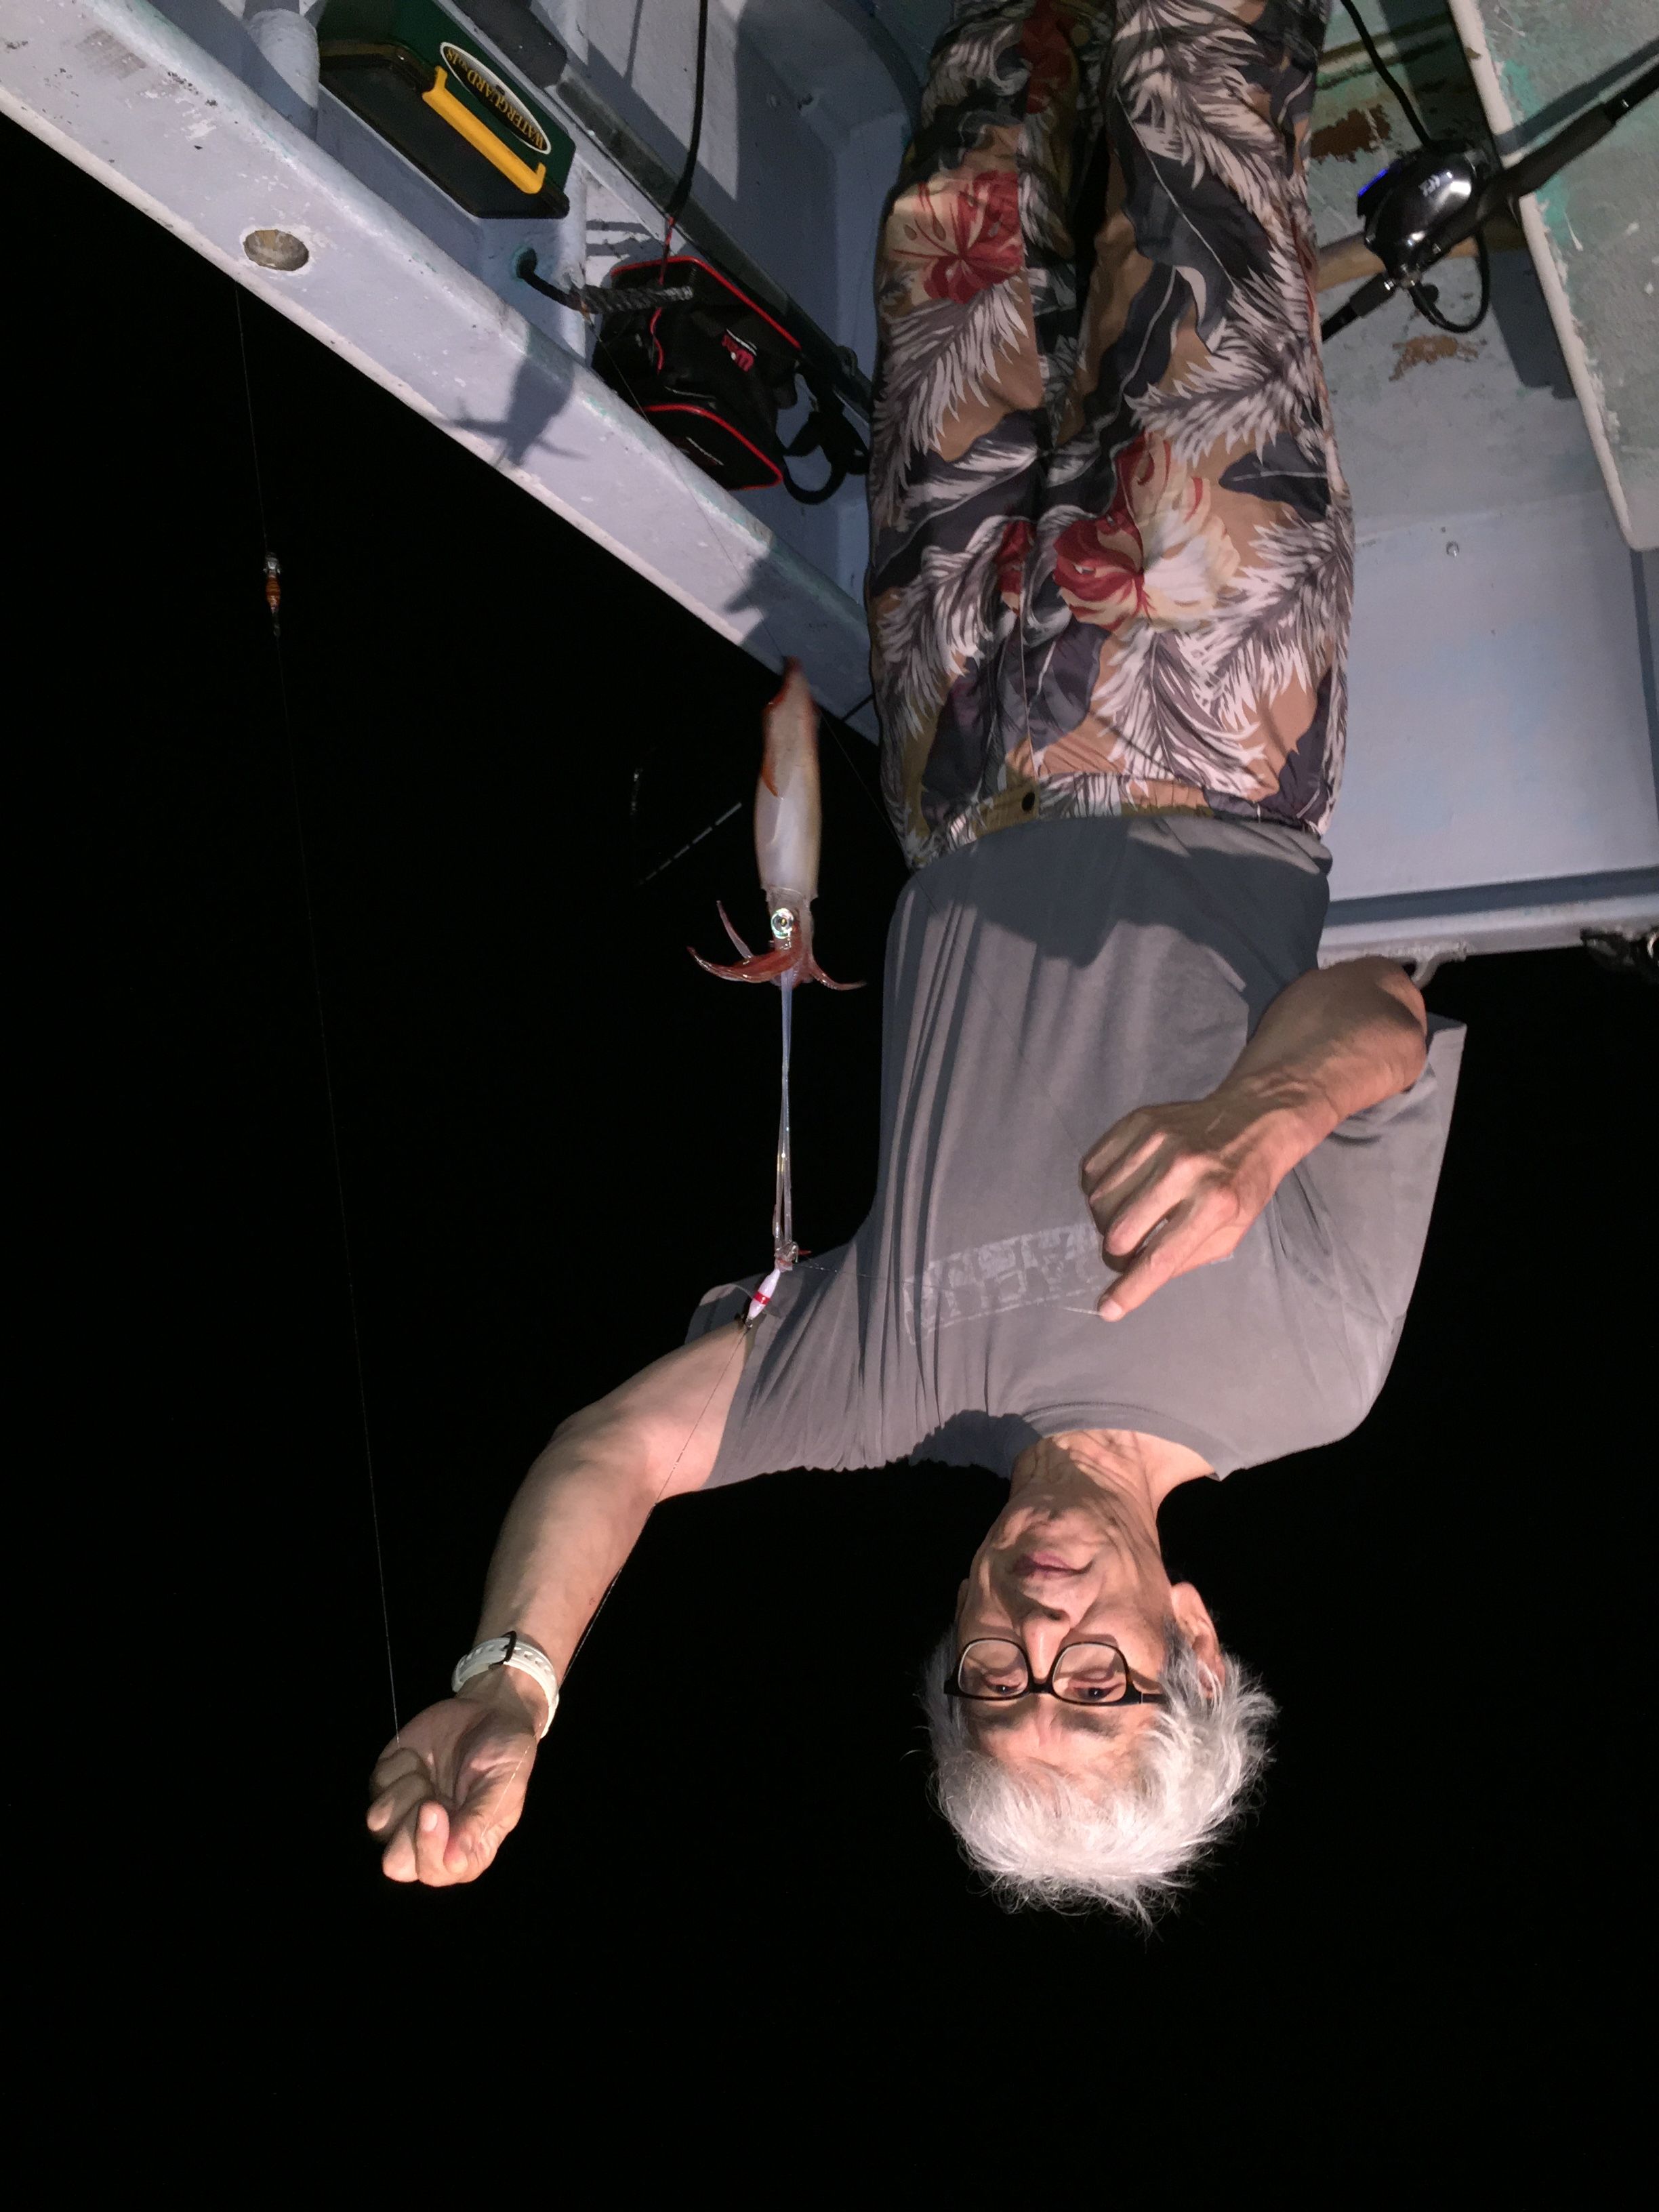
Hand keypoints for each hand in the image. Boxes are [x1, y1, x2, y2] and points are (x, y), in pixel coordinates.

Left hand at [366, 1671, 543, 1885]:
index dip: (429, 1848)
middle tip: (429, 1798)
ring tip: (428, 1773)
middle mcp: (432, 1838)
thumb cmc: (506, 1755)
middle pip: (396, 1863)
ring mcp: (407, 1812)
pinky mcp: (390, 1784)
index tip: (434, 1808)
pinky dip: (397, 1767)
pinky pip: (376, 1787)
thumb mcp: (504, 1785)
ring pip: (379, 1825)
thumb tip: (454, 1862)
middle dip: (408, 1830)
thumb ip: (478, 1821)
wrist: (491, 1711)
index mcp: (466, 1850)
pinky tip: (419, 1758)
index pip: (435, 1872)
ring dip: (403, 1794)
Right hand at [1080, 1083, 1301, 1321]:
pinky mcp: (1138, 1122)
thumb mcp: (1232, 1232)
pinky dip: (1097, 1189)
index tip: (1108, 1310)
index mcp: (1215, 1203)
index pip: (1161, 1257)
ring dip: (1106, 1222)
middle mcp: (1184, 1170)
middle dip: (1117, 1254)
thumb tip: (1135, 1282)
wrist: (1252, 1118)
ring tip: (1128, 1218)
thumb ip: (1186, 1258)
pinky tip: (1120, 1190)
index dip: (1131, 1289)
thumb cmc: (1243, 1184)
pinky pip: (1093, 1169)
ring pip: (1099, 1201)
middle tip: (1130, 1252)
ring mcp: (1157, 1141)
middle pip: (1120, 1232)